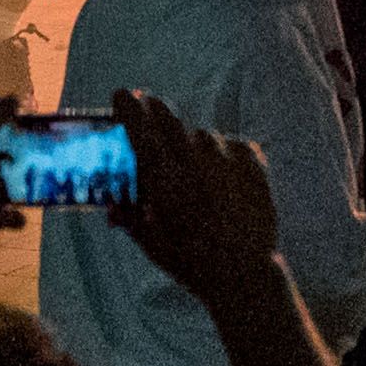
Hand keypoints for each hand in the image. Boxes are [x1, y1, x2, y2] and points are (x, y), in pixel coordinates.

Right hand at [111, 88, 291, 320]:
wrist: (244, 273)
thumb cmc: (190, 262)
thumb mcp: (151, 244)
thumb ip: (130, 219)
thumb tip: (112, 206)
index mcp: (165, 180)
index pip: (142, 132)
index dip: (130, 110)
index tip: (121, 93)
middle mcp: (194, 162)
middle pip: (170, 121)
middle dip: (155, 109)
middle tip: (148, 103)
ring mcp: (226, 158)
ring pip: (202, 137)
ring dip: (193, 145)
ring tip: (197, 172)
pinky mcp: (253, 161)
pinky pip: (233, 146)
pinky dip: (225, 155)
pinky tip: (225, 177)